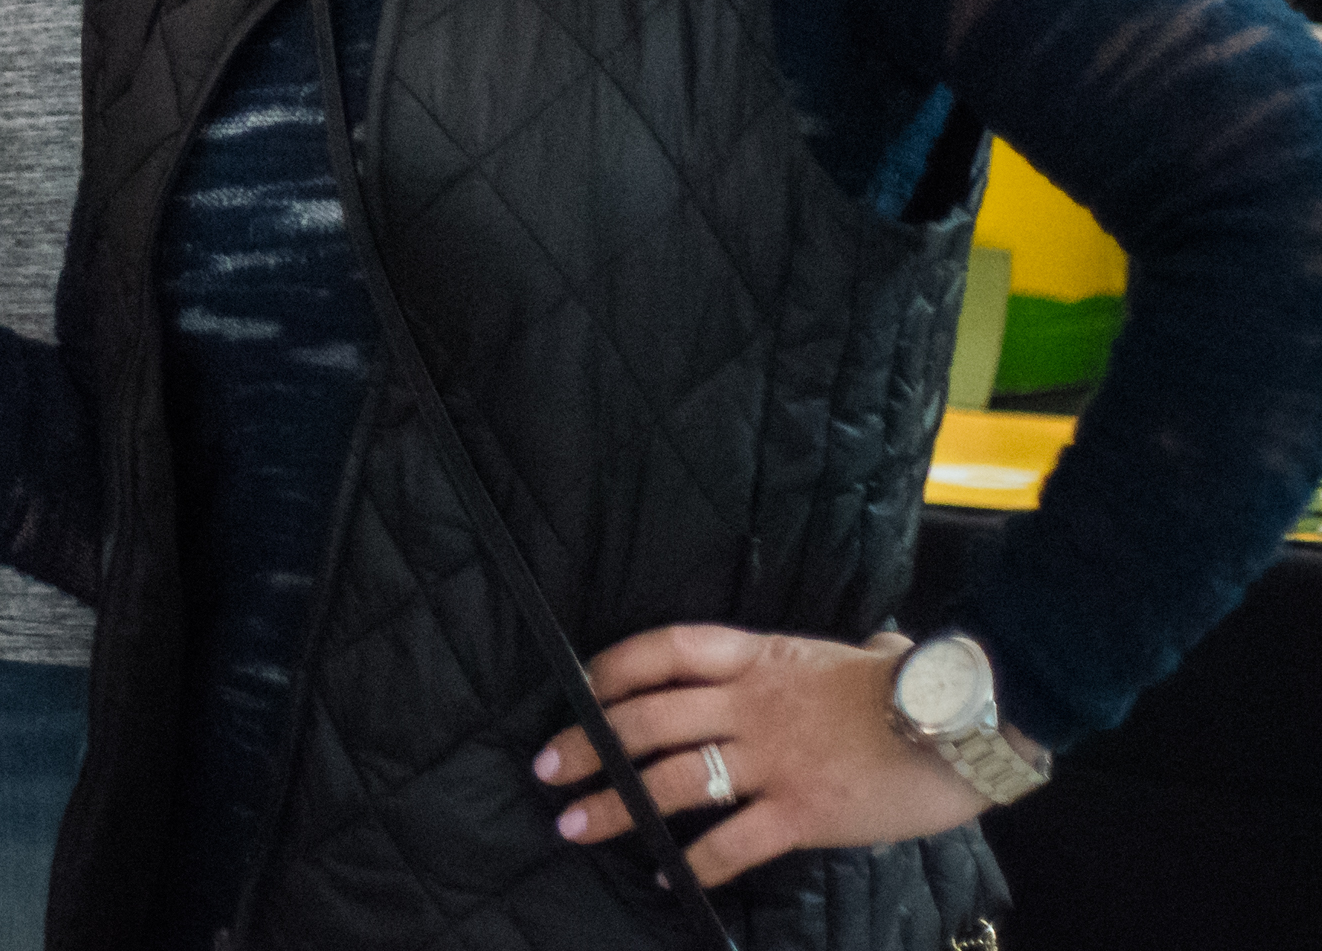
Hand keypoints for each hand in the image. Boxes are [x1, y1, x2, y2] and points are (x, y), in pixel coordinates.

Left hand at [534, 627, 1002, 888]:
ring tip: (575, 824)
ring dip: (615, 805)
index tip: (577, 692)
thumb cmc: (918, 687)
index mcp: (760, 657)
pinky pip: (732, 841)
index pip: (664, 649)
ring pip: (671, 781)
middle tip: (547, 768)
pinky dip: (693, 860)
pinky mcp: (804, 812)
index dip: (611, 669)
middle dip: (587, 745)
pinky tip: (667, 873)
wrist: (972, 721)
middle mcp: (752, 704)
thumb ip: (836, 657)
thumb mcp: (858, 653)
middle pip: (645, 720)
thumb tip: (875, 645)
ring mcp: (774, 758)